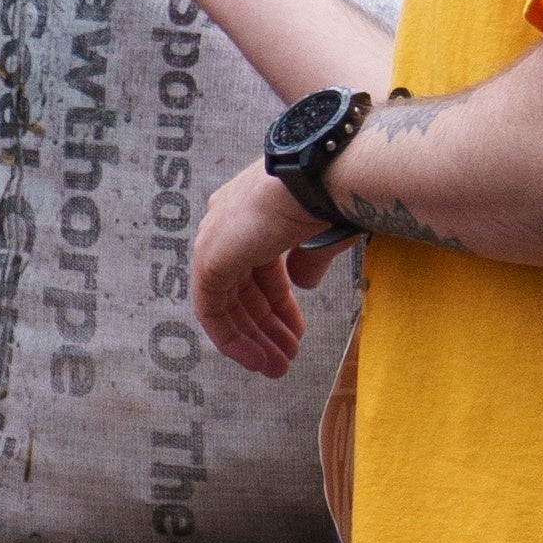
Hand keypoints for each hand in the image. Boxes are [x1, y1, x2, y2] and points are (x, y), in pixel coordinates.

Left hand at [183, 164, 340, 380]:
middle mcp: (226, 222)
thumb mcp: (321, 233)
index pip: (258, 268)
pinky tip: (257, 359)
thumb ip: (307, 260)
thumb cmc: (333, 193)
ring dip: (252, 340)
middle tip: (285, 360)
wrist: (322, 175)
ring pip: (227, 304)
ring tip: (277, 368)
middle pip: (242, 289)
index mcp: (251, 210)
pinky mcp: (210, 260)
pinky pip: (212, 311)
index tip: (296, 333)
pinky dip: (232, 338)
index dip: (278, 305)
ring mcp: (215, 240)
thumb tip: (303, 284)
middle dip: (265, 328)